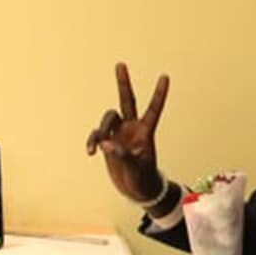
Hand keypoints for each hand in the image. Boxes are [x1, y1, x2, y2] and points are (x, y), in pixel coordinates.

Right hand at [85, 63, 169, 203]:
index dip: (159, 94)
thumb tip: (106, 143)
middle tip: (121, 64)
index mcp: (145, 132)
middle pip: (127, 101)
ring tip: (97, 146)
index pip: (153, 109)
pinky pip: (97, 135)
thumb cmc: (143, 178)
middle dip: (123, 83)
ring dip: (101, 129)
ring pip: (108, 119)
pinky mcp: (108, 142)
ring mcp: (119, 134)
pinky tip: (91, 151)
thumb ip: (123, 155)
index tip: (165, 77)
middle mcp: (132, 128)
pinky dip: (93, 141)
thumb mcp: (137, 168)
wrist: (136, 190)